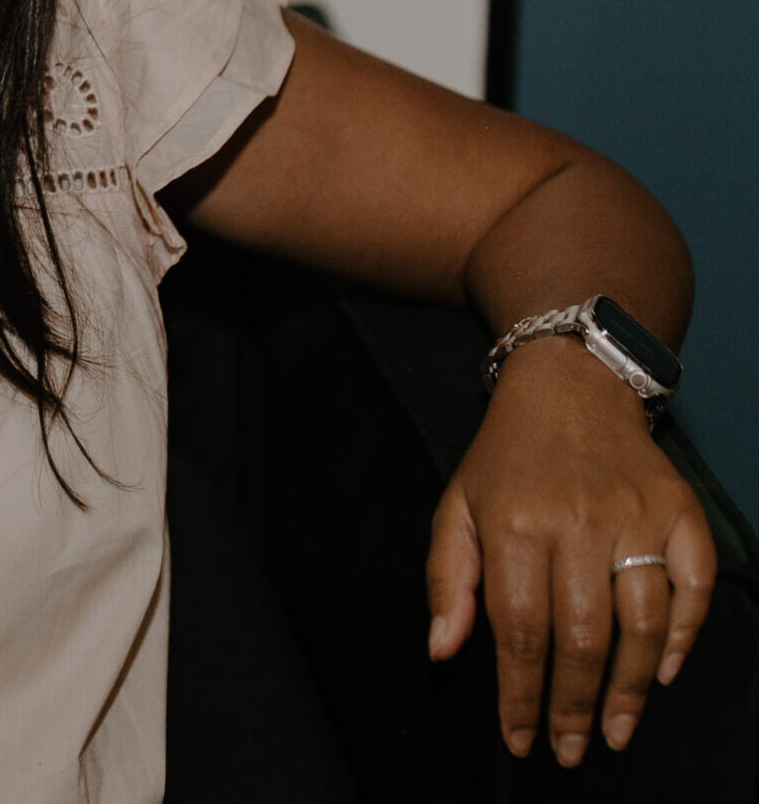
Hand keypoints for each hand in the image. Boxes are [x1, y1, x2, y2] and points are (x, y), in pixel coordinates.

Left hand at [424, 338, 715, 766]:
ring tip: (614, 732)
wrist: (568, 386)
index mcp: (515, 523)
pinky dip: (685, 637)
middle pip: (582, 636)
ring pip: (642, 623)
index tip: (521, 739)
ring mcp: (636, 516)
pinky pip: (694, 588)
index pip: (518, 630)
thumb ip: (448, 579)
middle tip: (571, 750)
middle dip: (574, 704)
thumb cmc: (504, 458)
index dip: (520, 694)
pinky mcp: (680, 510)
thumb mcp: (457, 507)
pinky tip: (665, 674)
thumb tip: (441, 651)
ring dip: (630, 688)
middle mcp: (578, 520)